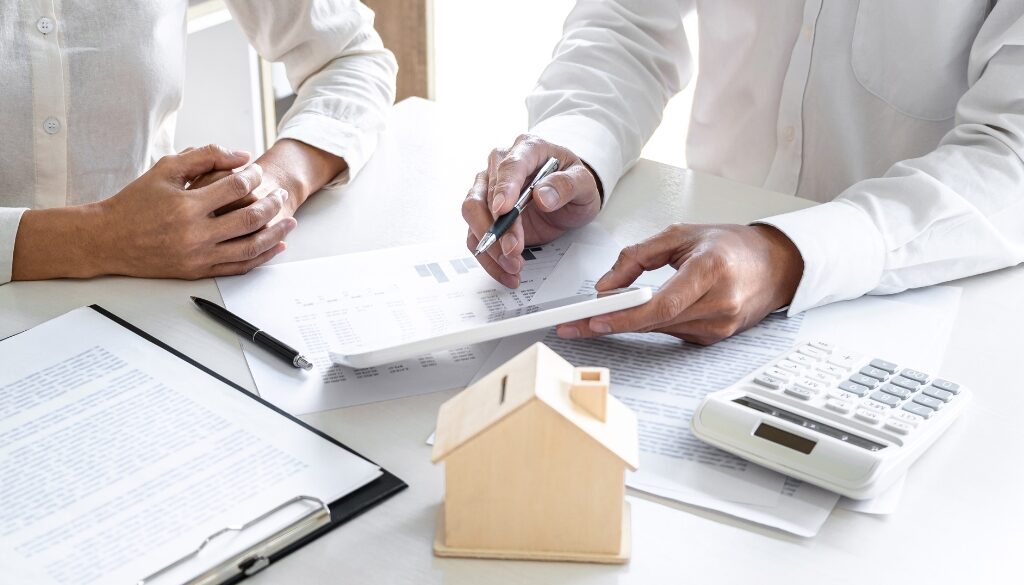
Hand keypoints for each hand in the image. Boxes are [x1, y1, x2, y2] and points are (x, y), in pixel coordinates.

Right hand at [96, 144, 295, 277]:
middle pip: (250, 218)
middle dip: (272, 204)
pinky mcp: (198, 272)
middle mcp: (194, 233)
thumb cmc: (136, 201)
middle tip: (281, 195)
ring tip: (289, 221)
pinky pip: (238, 267)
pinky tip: (275, 246)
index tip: (258, 171)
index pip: (236, 187)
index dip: (253, 176)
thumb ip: (204, 156)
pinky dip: (261, 257)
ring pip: (250, 247)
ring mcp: (198, 256)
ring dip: (276, 233)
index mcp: (186, 205)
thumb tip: (242, 155)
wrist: (108, 239)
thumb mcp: (166, 169)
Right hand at [462, 134, 601, 287]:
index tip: (504, 211)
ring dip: (490, 245)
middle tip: (514, 250)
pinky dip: (489, 257)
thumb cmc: (573, 183)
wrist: (570, 197)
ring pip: (473, 216)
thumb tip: (543, 195)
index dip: (504, 189)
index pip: (509, 166)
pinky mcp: (486, 214)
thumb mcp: (584, 183)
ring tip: (514, 265)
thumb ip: (567, 185)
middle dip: (497, 228)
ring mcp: (489, 189)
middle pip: (482, 195)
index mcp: (527, 149)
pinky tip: (507, 271)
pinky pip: (476, 235)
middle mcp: (501, 166)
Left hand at [556, 224, 803, 343]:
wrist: (776, 266)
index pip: (662, 304)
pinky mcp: (715, 338)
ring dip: (627, 325)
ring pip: (659, 330)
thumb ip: (637, 257)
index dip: (625, 315)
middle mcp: (720, 303)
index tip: (594, 318)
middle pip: (655, 322)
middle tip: (573, 324)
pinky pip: (671, 333)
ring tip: (595, 317)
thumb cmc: (731, 246)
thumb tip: (605, 286)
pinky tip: (637, 315)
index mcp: (712, 270)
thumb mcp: (681, 235)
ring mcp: (720, 326)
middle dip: (611, 323)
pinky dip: (650, 324)